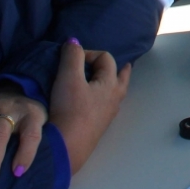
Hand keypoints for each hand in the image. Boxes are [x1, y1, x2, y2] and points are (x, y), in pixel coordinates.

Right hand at [48, 38, 131, 176]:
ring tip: (108, 80)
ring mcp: (108, 114)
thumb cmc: (70, 109)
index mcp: (111, 84)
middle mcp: (115, 98)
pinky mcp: (98, 126)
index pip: (106, 58)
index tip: (71, 59)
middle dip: (118, 68)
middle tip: (122, 64)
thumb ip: (72, 56)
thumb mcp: (68, 77)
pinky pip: (105, 105)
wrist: (67, 146)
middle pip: (121, 77)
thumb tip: (74, 42)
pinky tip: (93, 101)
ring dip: (112, 83)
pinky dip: (103, 97)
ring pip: (115, 92)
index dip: (88, 53)